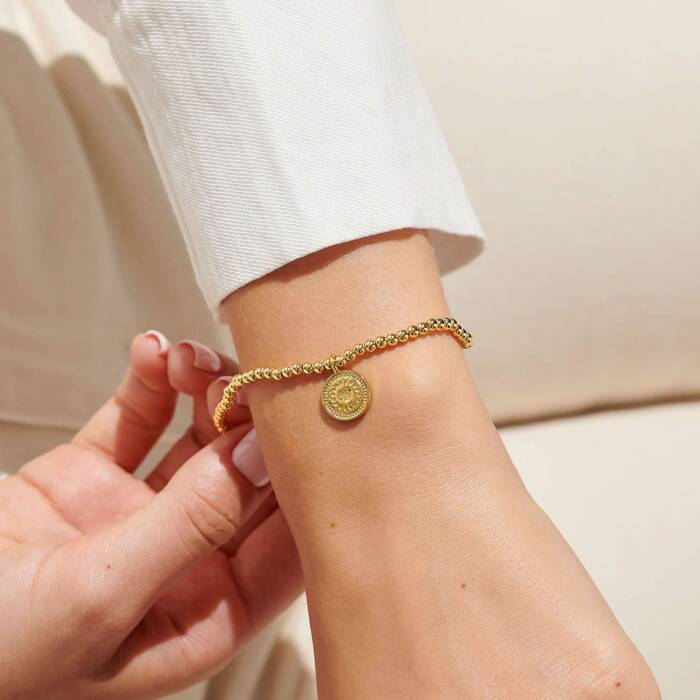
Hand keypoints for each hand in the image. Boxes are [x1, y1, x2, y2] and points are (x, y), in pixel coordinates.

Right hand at [0, 333, 300, 699]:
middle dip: (251, 421)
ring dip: (203, 391)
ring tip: (185, 358)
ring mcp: (138, 515)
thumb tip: (264, 454)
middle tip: (238, 377)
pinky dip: (148, 382)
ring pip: (199, 440)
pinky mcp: (91, 478)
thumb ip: (191, 524)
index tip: (306, 421)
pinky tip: (151, 349)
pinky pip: (136, 419)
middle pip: (248, 478)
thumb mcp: (100, 594)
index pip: (288, 546)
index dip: (307, 482)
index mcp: (203, 614)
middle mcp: (183, 561)